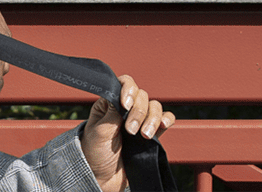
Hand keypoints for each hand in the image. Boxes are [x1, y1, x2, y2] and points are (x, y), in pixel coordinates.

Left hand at [79, 74, 173, 191]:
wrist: (103, 178)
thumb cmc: (95, 154)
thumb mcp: (98, 132)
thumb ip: (111, 114)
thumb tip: (122, 97)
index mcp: (110, 103)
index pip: (123, 84)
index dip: (128, 90)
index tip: (125, 105)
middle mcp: (126, 109)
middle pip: (142, 96)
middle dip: (138, 112)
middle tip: (130, 131)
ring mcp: (140, 120)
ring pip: (155, 107)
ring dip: (152, 119)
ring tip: (144, 136)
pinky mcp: (152, 133)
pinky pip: (165, 119)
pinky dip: (166, 120)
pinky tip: (161, 127)